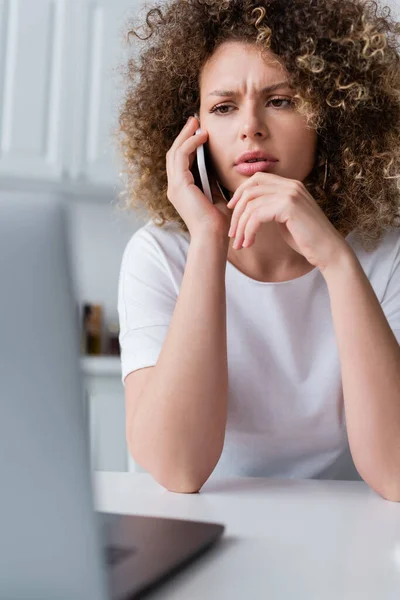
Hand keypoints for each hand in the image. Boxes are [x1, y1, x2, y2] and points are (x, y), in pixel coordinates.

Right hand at [166, 116, 231, 238]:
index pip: (180, 162)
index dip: (188, 144)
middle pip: (174, 154)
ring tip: (196, 122)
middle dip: (184, 135)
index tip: (199, 131)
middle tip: (194, 120)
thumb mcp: (216, 195)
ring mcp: (175, 186)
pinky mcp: (180, 185)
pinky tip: (202, 136)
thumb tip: (216, 165)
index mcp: (182, 191)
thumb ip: (212, 181)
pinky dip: (191, 143)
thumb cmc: (218, 222)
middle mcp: (175, 188)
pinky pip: (182, 156)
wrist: (214, 236)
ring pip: (175, 152)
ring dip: (186, 135)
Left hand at [226, 172, 350, 272]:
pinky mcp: (288, 207)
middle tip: (232, 233)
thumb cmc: (307, 239)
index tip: (232, 210)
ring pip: (251, 205)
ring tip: (240, 243)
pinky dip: (249, 231)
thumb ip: (271, 208)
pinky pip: (257, 216)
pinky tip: (249, 243)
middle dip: (236, 212)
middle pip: (250, 190)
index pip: (257, 179)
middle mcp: (291, 185)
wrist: (329, 251)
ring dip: (241, 226)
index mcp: (290, 185)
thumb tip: (250, 208)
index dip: (240, 193)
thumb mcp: (285, 218)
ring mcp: (290, 194)